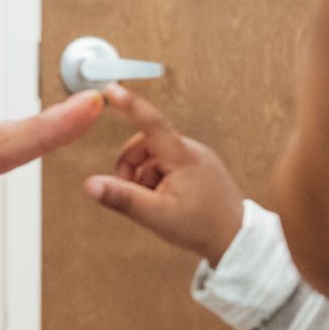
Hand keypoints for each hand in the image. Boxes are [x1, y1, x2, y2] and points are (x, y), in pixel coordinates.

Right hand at [82, 85, 244, 264]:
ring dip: (143, 175)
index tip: (111, 90)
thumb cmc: (203, 227)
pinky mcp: (198, 168)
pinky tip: (164, 200)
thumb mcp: (156, 215)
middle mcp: (191, 151)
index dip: (129, 104)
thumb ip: (122, 198)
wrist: (236, 240)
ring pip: (155, 156)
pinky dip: (157, 179)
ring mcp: (196, 159)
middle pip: (146, 144)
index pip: (151, 121)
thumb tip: (92, 185)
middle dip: (131, 165)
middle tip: (131, 191)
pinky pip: (168, 164)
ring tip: (152, 201)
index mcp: (183, 156)